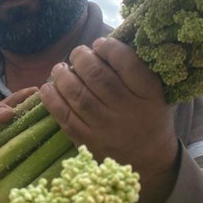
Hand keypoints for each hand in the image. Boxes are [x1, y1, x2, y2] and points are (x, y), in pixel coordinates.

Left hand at [40, 38, 178, 202]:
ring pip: (76, 94)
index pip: (127, 62)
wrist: (147, 159)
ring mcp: (105, 127)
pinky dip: (51, 98)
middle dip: (81, 57)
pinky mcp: (87, 140)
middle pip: (96, 75)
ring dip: (62, 75)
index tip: (100, 43)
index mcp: (149, 94)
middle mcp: (128, 110)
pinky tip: (48, 87)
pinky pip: (64, 115)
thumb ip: (135, 70)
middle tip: (78, 53)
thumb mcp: (154, 93)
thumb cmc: (147, 116)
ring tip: (60, 68)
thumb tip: (104, 43)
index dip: (108, 47)